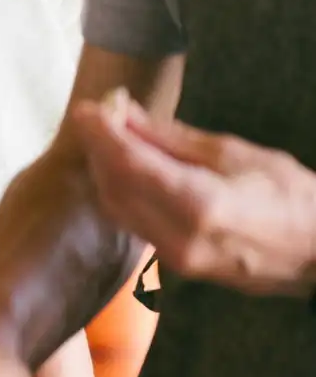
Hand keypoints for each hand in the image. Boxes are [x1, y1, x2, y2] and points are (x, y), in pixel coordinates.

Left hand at [69, 95, 315, 296]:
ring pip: (120, 209)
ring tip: (111, 137)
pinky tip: (128, 168)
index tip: (85, 110)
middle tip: (99, 117)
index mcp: (199, 205)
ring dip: (107, 172)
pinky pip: (135, 223)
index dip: (101, 135)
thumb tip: (129, 117)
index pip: (129, 166)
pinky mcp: (175, 266)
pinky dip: (124, 192)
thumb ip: (174, 140)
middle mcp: (178, 238)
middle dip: (100, 150)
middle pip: (115, 189)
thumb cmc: (291, 196)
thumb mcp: (236, 155)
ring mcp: (174, 259)